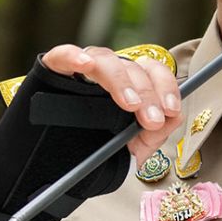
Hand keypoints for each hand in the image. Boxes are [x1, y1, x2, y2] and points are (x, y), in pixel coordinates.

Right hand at [40, 45, 183, 161]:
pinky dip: (74, 56)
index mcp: (129, 86)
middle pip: (132, 67)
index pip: (153, 73)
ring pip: (105, 59)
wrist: (47, 164)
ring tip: (129, 103)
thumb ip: (152, 135)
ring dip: (120, 80)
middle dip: (147, 93)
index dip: (166, 87)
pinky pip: (62, 55)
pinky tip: (84, 64)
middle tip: (151, 120)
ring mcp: (80, 69)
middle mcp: (108, 73)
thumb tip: (173, 118)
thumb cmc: (91, 150)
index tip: (171, 110)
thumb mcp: (127, 149)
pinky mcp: (53, 70)